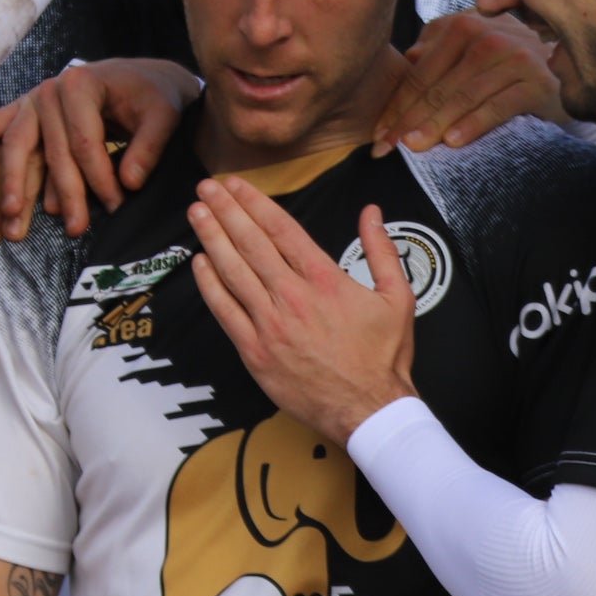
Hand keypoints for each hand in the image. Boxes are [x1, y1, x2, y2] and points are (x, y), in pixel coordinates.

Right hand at [0, 59, 198, 242]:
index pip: (84, 142)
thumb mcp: (164, 114)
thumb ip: (149, 147)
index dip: (98, 178)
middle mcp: (51, 90)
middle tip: (64, 230)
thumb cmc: (153, 97)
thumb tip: (129, 183)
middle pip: (46, 150)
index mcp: (81, 85)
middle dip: (55, 194)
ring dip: (7, 187)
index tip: (113, 207)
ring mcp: (33, 99)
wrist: (140, 77)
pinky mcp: (26, 108)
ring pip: (14, 147)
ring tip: (7, 224)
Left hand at [188, 179, 414, 443]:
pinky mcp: (255, 352)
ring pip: (233, 271)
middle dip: (226, 211)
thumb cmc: (383, 358)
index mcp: (325, 279)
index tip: (236, 186)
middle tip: (207, 188)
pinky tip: (200, 263)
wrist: (368, 410)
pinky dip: (210, 285)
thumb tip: (371, 212)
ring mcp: (270, 325)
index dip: (255, 202)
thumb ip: (382, 250)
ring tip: (196, 213)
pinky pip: (225, 311)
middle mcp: (293, 296)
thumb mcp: (398, 297)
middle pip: (251, 243)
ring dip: (212, 238)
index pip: (282, 229)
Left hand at [373, 11, 571, 154]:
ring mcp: (515, 56)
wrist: (562, 76)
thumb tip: (409, 58)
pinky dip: (474, 123)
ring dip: (435, 123)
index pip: (421, 71)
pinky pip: (498, 105)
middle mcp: (489, 34)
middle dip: (409, 119)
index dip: (396, 105)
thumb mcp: (469, 52)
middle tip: (388, 149)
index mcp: (464, 25)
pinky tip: (454, 142)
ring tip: (413, 148)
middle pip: (438, 84)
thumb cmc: (506, 69)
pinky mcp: (536, 82)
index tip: (379, 137)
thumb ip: (439, 50)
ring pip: (464, 95)